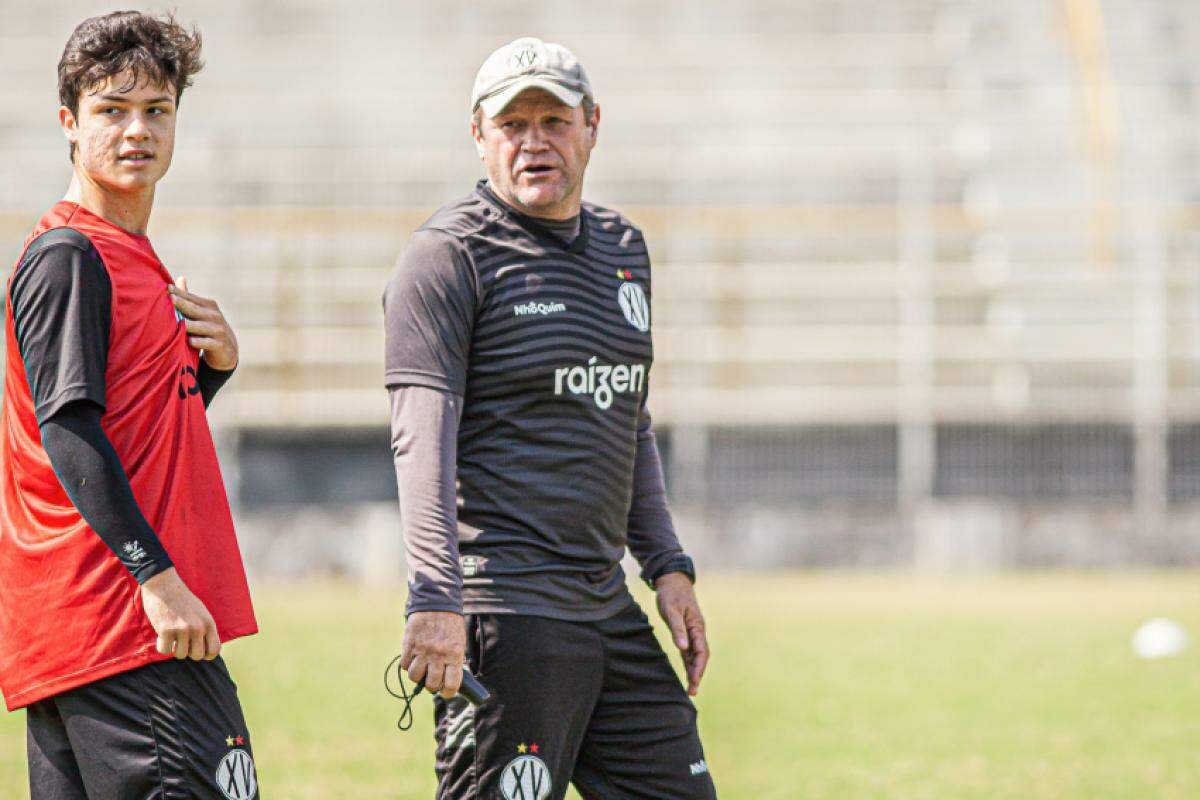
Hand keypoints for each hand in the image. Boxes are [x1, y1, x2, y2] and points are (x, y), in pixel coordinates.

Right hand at [140, 567, 220, 659]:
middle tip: (181, 641)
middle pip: (197, 656)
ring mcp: (183, 629)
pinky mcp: (166, 630)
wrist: (163, 584)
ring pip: (180, 655)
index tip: (196, 650)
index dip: (206, 655)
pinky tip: (161, 633)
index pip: (214, 649)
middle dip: (188, 651)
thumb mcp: (200, 612)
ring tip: (171, 634)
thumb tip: (204, 652)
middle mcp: (198, 627)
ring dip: (173, 648)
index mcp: (208, 622)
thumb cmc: (180, 599)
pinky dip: (161, 645)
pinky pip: (164, 650)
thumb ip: (204, 629)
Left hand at [168, 276, 238, 370]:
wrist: (227, 349)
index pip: (191, 298)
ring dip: (190, 325)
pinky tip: (190, 341)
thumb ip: (189, 298)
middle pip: (195, 310)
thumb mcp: (201, 312)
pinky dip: (201, 342)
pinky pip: (210, 343)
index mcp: (209, 306)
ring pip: (202, 327)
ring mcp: (219, 330)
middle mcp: (215, 316)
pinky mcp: (221, 345)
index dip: (179, 293)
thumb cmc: (207, 327)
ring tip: (179, 323)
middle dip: (183, 304)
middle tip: (171, 299)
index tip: (167, 288)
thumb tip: (180, 278)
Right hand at [401, 611, 465, 698]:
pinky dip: (408, 665)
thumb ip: (454, 660)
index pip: (451, 684)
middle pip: (431, 684)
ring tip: (421, 668)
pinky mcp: (409, 644)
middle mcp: (438, 655)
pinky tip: (413, 658)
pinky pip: (404, 665)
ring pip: (415, 677)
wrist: (437, 602)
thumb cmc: (450, 624)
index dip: (448, 692)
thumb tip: (448, 679)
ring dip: (418, 676)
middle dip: (432, 685)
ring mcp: (422, 650)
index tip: (445, 691)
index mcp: (454, 654)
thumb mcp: (459, 642)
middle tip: (432, 679)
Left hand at [655, 572, 708, 695]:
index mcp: (697, 626)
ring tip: (691, 689)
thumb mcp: (671, 610)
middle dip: (698, 674)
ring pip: (695, 656)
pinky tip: (687, 674)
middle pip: (701, 657)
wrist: (672, 581)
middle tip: (692, 692)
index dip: (698, 667)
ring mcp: (692, 633)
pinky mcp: (685, 633)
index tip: (694, 681)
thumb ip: (677, 629)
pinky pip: (689, 652)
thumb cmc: (671, 595)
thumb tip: (682, 648)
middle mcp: (697, 632)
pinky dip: (689, 664)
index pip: (701, 651)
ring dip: (694, 671)